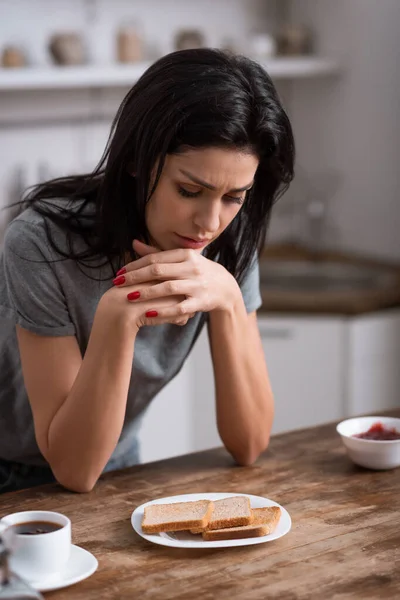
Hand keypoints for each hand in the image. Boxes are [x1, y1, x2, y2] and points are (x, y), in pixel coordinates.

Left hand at [112, 240, 240, 324]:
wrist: (226, 287)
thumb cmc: (198, 271)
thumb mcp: (182, 259)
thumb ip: (157, 253)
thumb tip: (133, 243)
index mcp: (185, 255)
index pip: (155, 259)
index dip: (135, 265)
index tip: (119, 272)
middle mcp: (192, 268)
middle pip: (159, 271)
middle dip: (135, 277)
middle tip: (117, 283)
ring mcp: (197, 285)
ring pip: (168, 288)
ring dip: (147, 292)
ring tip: (129, 297)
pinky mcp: (201, 302)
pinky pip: (180, 307)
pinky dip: (164, 311)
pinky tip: (148, 313)